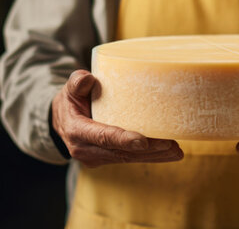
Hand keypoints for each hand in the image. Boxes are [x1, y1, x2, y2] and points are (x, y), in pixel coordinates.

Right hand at [52, 70, 183, 167]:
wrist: (61, 121)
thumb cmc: (70, 100)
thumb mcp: (69, 88)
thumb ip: (77, 82)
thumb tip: (88, 79)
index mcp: (76, 130)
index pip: (103, 136)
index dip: (123, 140)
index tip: (143, 141)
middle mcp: (85, 149)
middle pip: (120, 151)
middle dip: (148, 150)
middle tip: (171, 145)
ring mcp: (95, 157)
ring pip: (128, 159)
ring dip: (153, 156)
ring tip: (176, 151)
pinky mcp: (106, 160)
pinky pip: (129, 159)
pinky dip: (149, 156)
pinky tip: (168, 154)